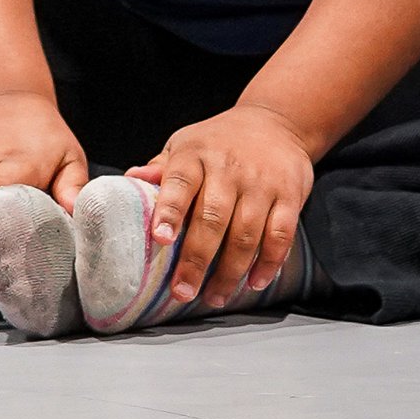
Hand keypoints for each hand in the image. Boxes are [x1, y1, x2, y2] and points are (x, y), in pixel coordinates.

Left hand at [130, 104, 314, 310]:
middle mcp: (229, 168)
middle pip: (212, 218)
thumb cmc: (220, 141)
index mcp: (196, 155)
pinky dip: (268, 263)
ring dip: (230, 272)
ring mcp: (262, 182)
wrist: (276, 122)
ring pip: (245, 234)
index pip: (180, 182)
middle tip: (183, 292)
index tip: (161, 239)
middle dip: (196, 260)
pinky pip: (280, 235)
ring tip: (215, 297)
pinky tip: (254, 283)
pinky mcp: (290, 195)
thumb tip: (129, 181)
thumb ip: (161, 168)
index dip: (170, 211)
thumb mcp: (186, 144)